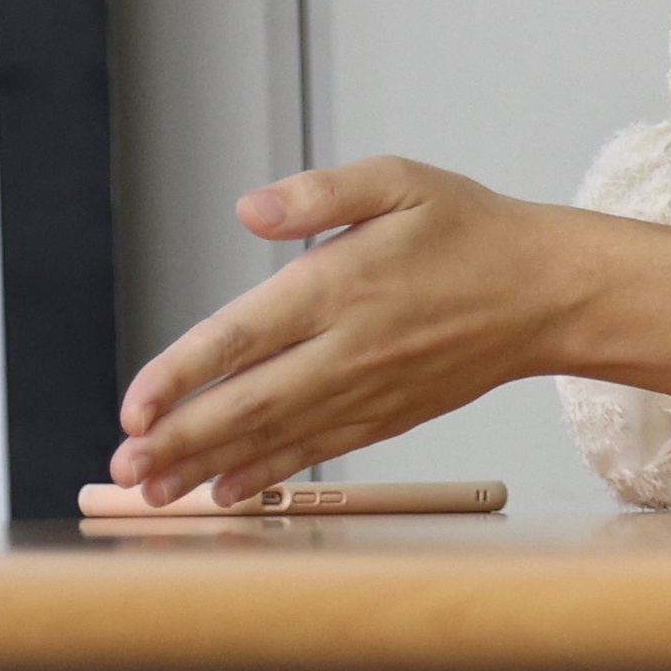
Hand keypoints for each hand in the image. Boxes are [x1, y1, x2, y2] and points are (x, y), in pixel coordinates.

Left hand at [102, 158, 598, 506]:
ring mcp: (369, 390)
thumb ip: (319, 192)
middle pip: (248, 403)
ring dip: (207, 466)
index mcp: (340, 286)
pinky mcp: (388, 416)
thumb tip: (249, 209)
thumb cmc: (471, 232)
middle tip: (122, 465)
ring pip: (276, 436)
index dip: (182, 375)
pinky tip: (223, 490)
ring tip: (151, 490)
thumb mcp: (399, 180)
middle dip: (179, 439)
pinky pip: (317, 452)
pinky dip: (267, 474)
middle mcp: (348, 348)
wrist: (548, 293)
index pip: (242, 338)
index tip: (134, 406)